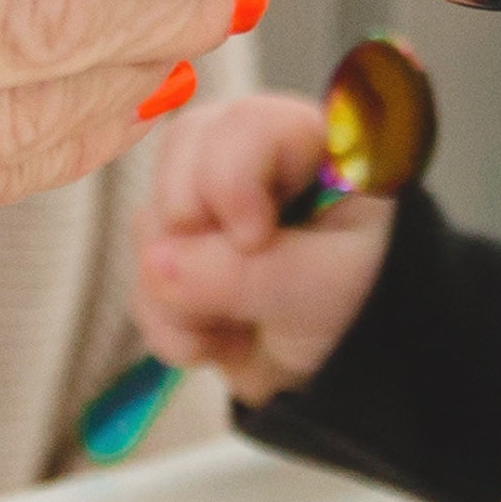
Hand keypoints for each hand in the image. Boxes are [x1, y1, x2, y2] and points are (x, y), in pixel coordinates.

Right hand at [129, 94, 394, 403]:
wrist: (336, 374)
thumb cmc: (360, 311)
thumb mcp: (322, 290)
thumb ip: (248, 274)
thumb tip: (156, 264)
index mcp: (304, 146)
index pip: (240, 127)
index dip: (230, 183)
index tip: (254, 239)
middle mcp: (246, 163)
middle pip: (179, 160)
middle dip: (198, 239)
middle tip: (242, 285)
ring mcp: (203, 211)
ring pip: (150, 229)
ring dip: (187, 299)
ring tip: (245, 327)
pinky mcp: (173, 259)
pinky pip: (140, 285)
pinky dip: (173, 328)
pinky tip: (220, 341)